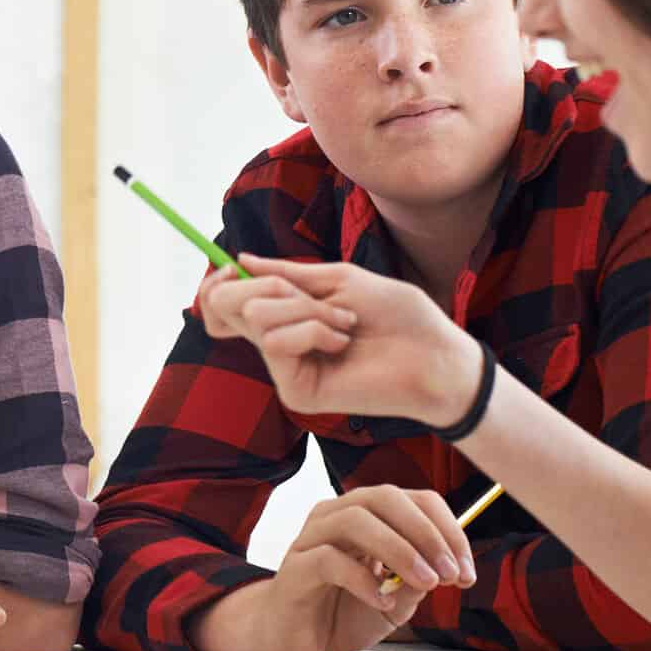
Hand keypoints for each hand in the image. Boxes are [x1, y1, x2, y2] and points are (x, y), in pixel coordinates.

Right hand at [194, 485, 474, 650]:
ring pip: (356, 519)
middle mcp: (337, 515)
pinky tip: (382, 602)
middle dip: (427, 533)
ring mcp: (312, 538)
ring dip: (400, 549)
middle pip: (384, 497)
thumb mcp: (396, 601)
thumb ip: (418, 580)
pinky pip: (330, 559)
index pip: (413, 500)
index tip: (467, 570)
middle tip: (451, 573)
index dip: (447, 530)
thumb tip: (449, 567)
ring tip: (426, 583)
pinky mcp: (296, 567)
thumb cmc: (344, 612)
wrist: (296, 641)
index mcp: (367, 516)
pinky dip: (363, 579)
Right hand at [199, 255, 484, 426]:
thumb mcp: (338, 280)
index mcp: (285, 316)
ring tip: (344, 323)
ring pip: (257, 318)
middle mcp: (278, 343)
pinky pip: (279, 343)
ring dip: (306, 309)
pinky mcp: (297, 390)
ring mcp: (285, 369)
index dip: (216, 284)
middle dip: (266, 285)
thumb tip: (240, 260)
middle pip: (224, 306)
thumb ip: (287, 275)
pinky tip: (343, 342)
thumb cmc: (398, 316)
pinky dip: (314, 330)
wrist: (434, 353)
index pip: (224, 304)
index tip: (230, 269)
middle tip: (305, 294)